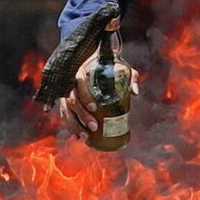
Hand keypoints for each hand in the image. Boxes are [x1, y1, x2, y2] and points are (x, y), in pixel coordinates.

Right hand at [54, 17, 122, 140]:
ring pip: (66, 111)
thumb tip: (135, 92)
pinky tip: (77, 138)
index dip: (85, 96)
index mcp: (82, 70)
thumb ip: (130, 76)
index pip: (79, 83)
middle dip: (82, 116)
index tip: (94, 107)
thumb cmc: (109, 65)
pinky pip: (64, 115)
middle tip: (94, 126)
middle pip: (71, 100)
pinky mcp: (65, 102)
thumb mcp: (122, 66)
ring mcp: (66, 93)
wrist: (94, 61)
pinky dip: (69, 127)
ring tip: (86, 138)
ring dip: (74, 126)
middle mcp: (70, 82)